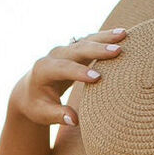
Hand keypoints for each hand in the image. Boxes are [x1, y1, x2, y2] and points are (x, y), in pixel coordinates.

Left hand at [9, 28, 126, 126]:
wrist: (29, 90)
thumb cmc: (37, 105)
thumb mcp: (43, 114)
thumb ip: (57, 116)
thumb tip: (73, 120)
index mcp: (43, 70)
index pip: (63, 68)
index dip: (79, 72)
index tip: (98, 78)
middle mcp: (54, 55)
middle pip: (77, 49)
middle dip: (97, 50)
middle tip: (117, 51)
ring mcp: (65, 50)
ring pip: (86, 40)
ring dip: (105, 38)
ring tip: (124, 35)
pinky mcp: (74, 49)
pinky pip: (90, 41)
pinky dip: (105, 38)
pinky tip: (121, 35)